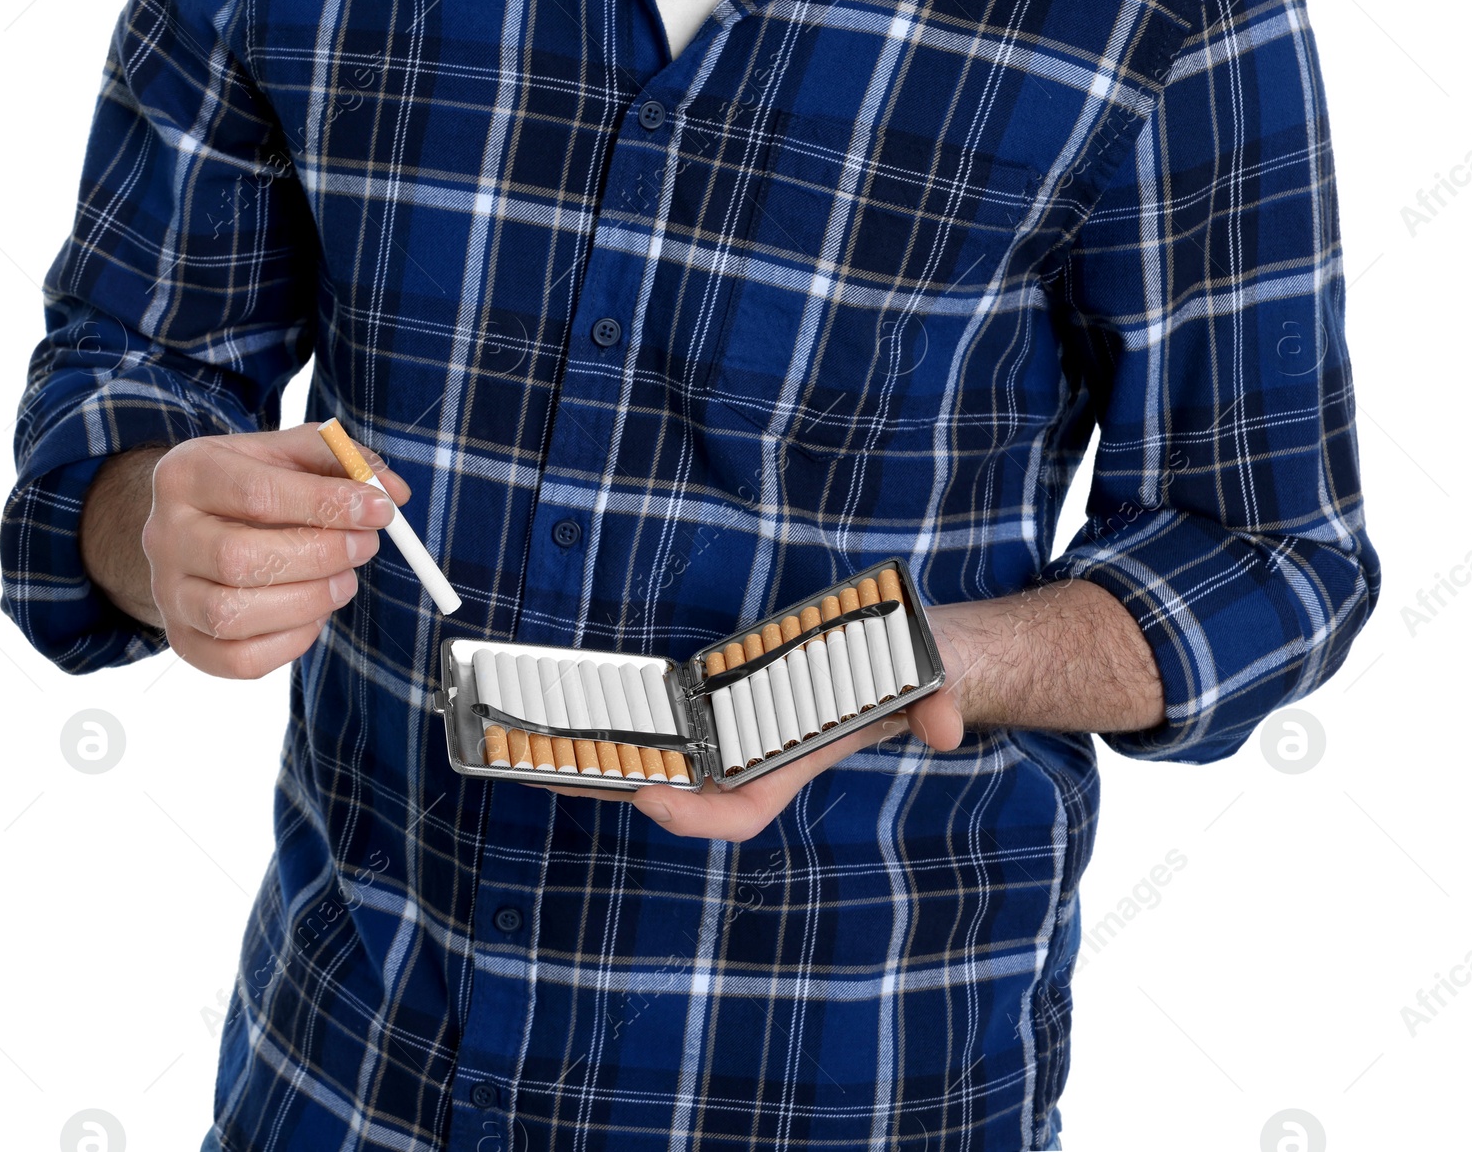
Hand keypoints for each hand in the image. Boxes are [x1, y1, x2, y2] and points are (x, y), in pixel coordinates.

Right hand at [133, 424, 409, 677]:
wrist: (195, 527)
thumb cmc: (252, 487)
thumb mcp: (288, 455)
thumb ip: (341, 462)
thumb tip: (393, 492)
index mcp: (187, 475)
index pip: (256, 494)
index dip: (327, 505)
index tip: (380, 510)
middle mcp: (165, 535)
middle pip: (239, 559)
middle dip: (320, 556)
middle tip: (365, 547)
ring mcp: (169, 593)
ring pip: (233, 616)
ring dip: (308, 601)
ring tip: (342, 581)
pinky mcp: (185, 641)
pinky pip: (239, 661)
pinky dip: (291, 642)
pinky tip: (313, 613)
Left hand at [559, 608, 979, 841]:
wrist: (906, 655)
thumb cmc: (909, 674)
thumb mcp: (928, 682)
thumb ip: (935, 706)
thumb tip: (942, 730)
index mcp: (793, 764)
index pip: (739, 812)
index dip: (692, 816)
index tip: (647, 797)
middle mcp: (755, 756)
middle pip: (676, 791)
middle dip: (613, 787)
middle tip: (543, 773)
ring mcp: (731, 732)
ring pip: (657, 762)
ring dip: (597, 762)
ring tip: (529, 752)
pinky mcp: (717, 702)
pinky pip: (660, 726)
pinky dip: (616, 728)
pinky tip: (571, 717)